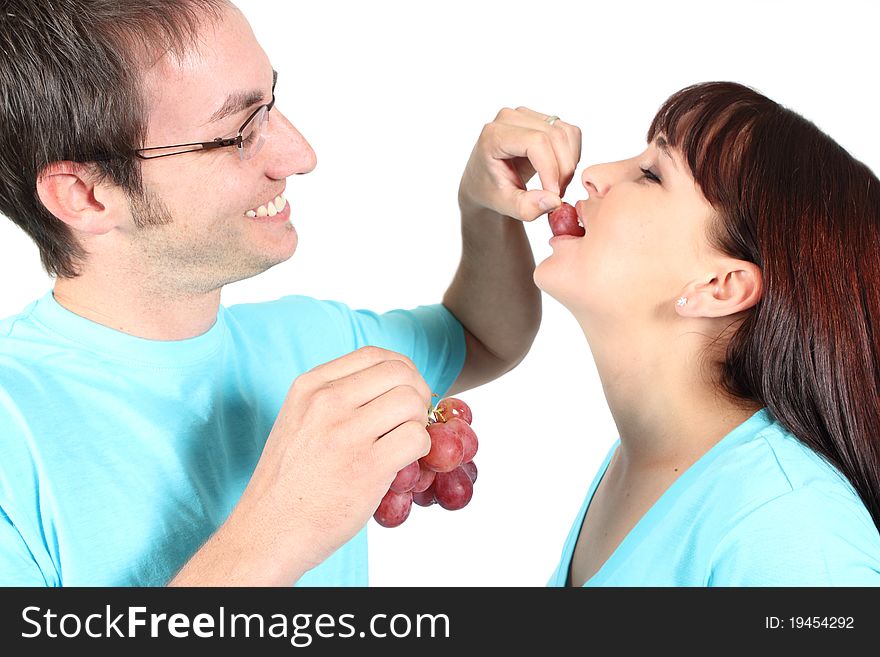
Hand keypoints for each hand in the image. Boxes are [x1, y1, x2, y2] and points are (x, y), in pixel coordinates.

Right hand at [237, 346, 433, 579]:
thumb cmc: (289, 479)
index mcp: (310, 386)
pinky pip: (417, 438)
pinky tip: (404, 462)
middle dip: (417, 392)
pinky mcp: (368, 467)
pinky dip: (421, 448)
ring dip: (419, 421)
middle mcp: (327, 403)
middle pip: (400, 372)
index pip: (373, 354)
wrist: (269, 531)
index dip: (400, 369)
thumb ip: (336, 396)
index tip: (403, 390)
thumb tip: (393, 383)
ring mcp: (347, 434)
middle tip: (413, 417)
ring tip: (405, 440)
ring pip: (412, 402)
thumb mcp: (299, 419)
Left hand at [458, 107, 581, 221]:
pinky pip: (571, 133)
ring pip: (566, 133)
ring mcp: (528, 115)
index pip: (535, 142)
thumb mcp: (504, 205)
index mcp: (494, 135)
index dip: (550, 168)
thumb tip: (554, 200)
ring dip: (569, 164)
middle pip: (554, 136)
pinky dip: (572, 156)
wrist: (484, 180)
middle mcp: (510, 118)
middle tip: (556, 195)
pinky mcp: (543, 119)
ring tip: (555, 185)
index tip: (554, 194)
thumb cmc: (490, 189)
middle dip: (563, 170)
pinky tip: (558, 172)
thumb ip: (526, 207)